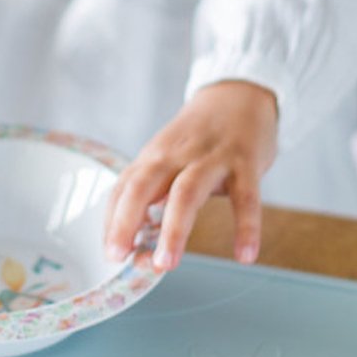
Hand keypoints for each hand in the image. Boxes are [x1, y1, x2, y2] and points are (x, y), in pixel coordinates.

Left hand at [104, 81, 277, 272]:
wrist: (240, 93)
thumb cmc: (200, 137)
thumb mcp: (171, 156)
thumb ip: (156, 195)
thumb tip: (141, 246)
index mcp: (155, 156)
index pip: (124, 188)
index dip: (113, 221)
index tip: (111, 253)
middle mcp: (177, 155)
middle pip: (144, 185)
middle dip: (128, 221)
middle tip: (122, 258)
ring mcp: (212, 157)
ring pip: (187, 192)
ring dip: (173, 229)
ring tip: (166, 263)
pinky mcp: (245, 161)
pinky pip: (246, 198)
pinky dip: (246, 228)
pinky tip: (245, 256)